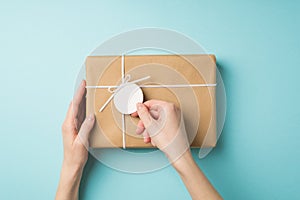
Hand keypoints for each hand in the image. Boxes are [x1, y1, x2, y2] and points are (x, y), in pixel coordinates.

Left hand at [56, 80, 94, 199]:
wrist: (72, 165)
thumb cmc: (75, 156)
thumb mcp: (81, 142)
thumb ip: (86, 128)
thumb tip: (92, 115)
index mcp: (68, 125)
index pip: (74, 106)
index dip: (79, 94)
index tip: (83, 84)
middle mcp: (69, 123)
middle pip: (75, 105)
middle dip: (80, 93)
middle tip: (86, 83)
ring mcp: (72, 126)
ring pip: (78, 109)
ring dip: (82, 99)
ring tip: (88, 91)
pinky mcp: (76, 129)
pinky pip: (80, 115)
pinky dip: (84, 107)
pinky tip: (88, 105)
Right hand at [133, 100, 221, 198]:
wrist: (178, 154)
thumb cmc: (170, 141)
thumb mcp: (151, 125)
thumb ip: (143, 113)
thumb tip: (139, 106)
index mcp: (168, 107)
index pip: (151, 103)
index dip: (140, 109)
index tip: (135, 114)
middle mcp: (173, 111)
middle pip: (153, 113)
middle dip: (145, 124)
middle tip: (141, 130)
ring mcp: (175, 118)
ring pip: (156, 121)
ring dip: (150, 129)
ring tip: (148, 137)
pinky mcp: (174, 125)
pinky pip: (161, 125)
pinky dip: (156, 131)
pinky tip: (154, 139)